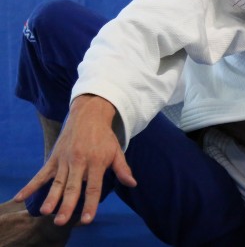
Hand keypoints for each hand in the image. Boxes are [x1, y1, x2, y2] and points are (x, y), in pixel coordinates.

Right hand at [14, 95, 135, 225]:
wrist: (88, 115)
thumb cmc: (104, 136)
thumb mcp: (116, 151)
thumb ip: (122, 169)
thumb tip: (132, 184)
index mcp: (96, 162)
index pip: (94, 188)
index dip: (91, 204)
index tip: (87, 219)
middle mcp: (79, 162)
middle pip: (73, 187)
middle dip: (67, 205)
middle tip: (61, 221)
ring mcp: (65, 160)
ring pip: (58, 183)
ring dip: (51, 198)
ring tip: (45, 212)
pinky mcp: (54, 158)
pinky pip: (42, 174)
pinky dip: (31, 185)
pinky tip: (20, 197)